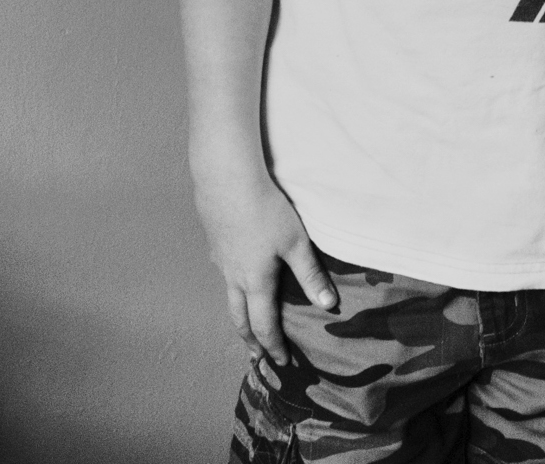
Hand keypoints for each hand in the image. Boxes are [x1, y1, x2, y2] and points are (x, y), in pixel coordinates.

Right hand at [193, 164, 335, 364]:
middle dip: (250, 340)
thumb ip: (310, 274)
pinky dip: (233, 290)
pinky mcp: (216, 244)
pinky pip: (224, 276)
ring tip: (245, 325)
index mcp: (256, 282)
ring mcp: (221, 261)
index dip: (274, 345)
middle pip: (240, 318)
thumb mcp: (295, 242)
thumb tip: (328, 305)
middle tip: (256, 357)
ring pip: (229, 298)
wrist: (226, 182)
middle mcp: (234, 277)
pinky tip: (237, 279)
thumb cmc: (265, 211)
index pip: (264, 325)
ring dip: (238, 317)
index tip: (281, 361)